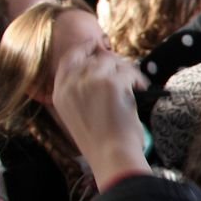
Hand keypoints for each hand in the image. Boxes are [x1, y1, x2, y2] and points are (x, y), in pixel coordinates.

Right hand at [52, 47, 150, 190]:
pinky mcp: (110, 82)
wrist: (110, 155)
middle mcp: (71, 83)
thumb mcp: (79, 114)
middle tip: (127, 74)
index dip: (84, 49)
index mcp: (60, 92)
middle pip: (95, 58)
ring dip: (128, 72)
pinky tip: (141, 89)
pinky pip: (129, 71)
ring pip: (114, 62)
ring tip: (135, 87)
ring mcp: (90, 80)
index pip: (69, 59)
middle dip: (114, 63)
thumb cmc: (100, 142)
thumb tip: (101, 70)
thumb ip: (81, 91)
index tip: (96, 46)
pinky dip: (138, 80)